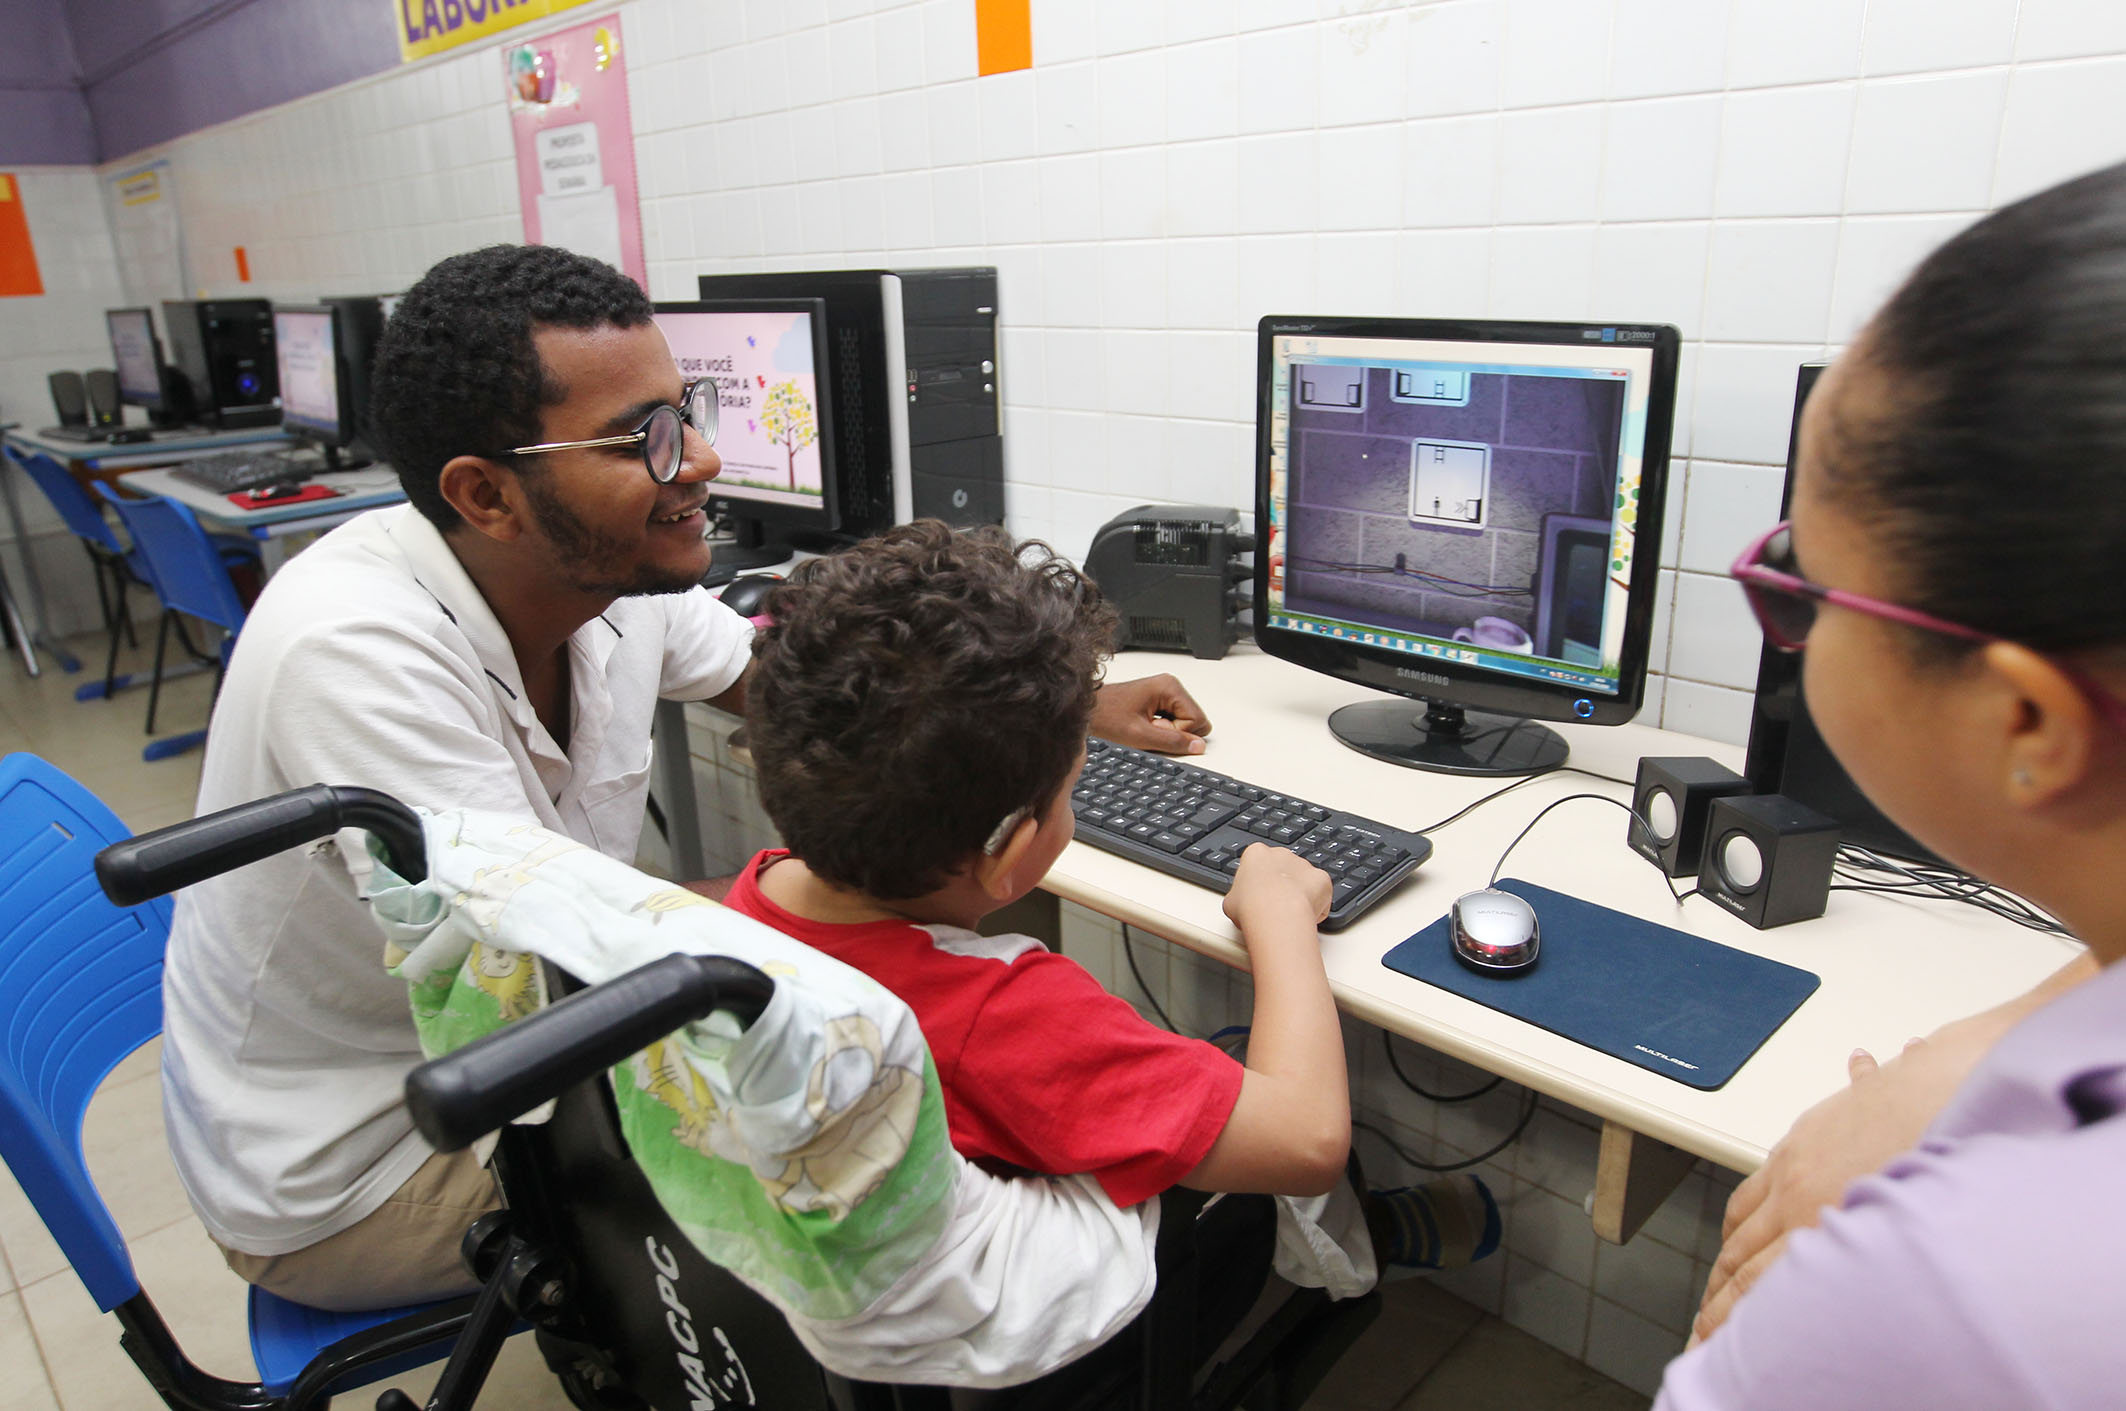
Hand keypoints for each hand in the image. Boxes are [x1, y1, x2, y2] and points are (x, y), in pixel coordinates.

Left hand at [1089, 674, 1211, 754]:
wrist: (1087, 712)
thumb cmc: (1105, 717)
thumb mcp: (1141, 735)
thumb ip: (1172, 741)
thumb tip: (1198, 746)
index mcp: (1170, 687)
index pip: (1198, 720)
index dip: (1179, 733)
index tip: (1156, 729)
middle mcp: (1170, 686)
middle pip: (1194, 721)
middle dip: (1174, 732)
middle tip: (1148, 728)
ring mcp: (1164, 693)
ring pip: (1184, 723)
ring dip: (1165, 732)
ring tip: (1142, 726)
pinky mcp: (1158, 700)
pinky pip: (1173, 721)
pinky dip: (1160, 729)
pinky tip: (1143, 725)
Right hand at [1222, 844, 1331, 933]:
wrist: (1275, 916)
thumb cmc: (1250, 908)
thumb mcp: (1230, 901)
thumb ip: (1239, 896)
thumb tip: (1241, 906)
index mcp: (1256, 853)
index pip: (1257, 863)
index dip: (1258, 882)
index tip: (1257, 896)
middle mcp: (1282, 853)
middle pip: (1283, 868)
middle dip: (1281, 885)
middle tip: (1274, 906)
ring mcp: (1304, 865)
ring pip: (1303, 881)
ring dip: (1299, 895)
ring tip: (1289, 915)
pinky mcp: (1322, 879)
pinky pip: (1320, 893)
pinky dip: (1317, 904)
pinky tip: (1305, 916)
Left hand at [1694, 1035, 1971, 1338]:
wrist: (1944, 1094)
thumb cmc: (1920, 1091)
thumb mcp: (1880, 1086)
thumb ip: (1866, 1085)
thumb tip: (1864, 1064)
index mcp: (1797, 1152)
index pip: (1745, 1207)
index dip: (1733, 1242)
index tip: (1725, 1265)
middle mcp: (1792, 1186)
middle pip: (1739, 1248)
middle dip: (1720, 1287)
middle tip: (1705, 1321)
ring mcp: (1809, 1216)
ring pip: (1749, 1275)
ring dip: (1726, 1310)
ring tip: (1710, 1343)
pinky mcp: (1833, 1240)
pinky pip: (1779, 1288)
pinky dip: (1757, 1317)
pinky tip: (1749, 1342)